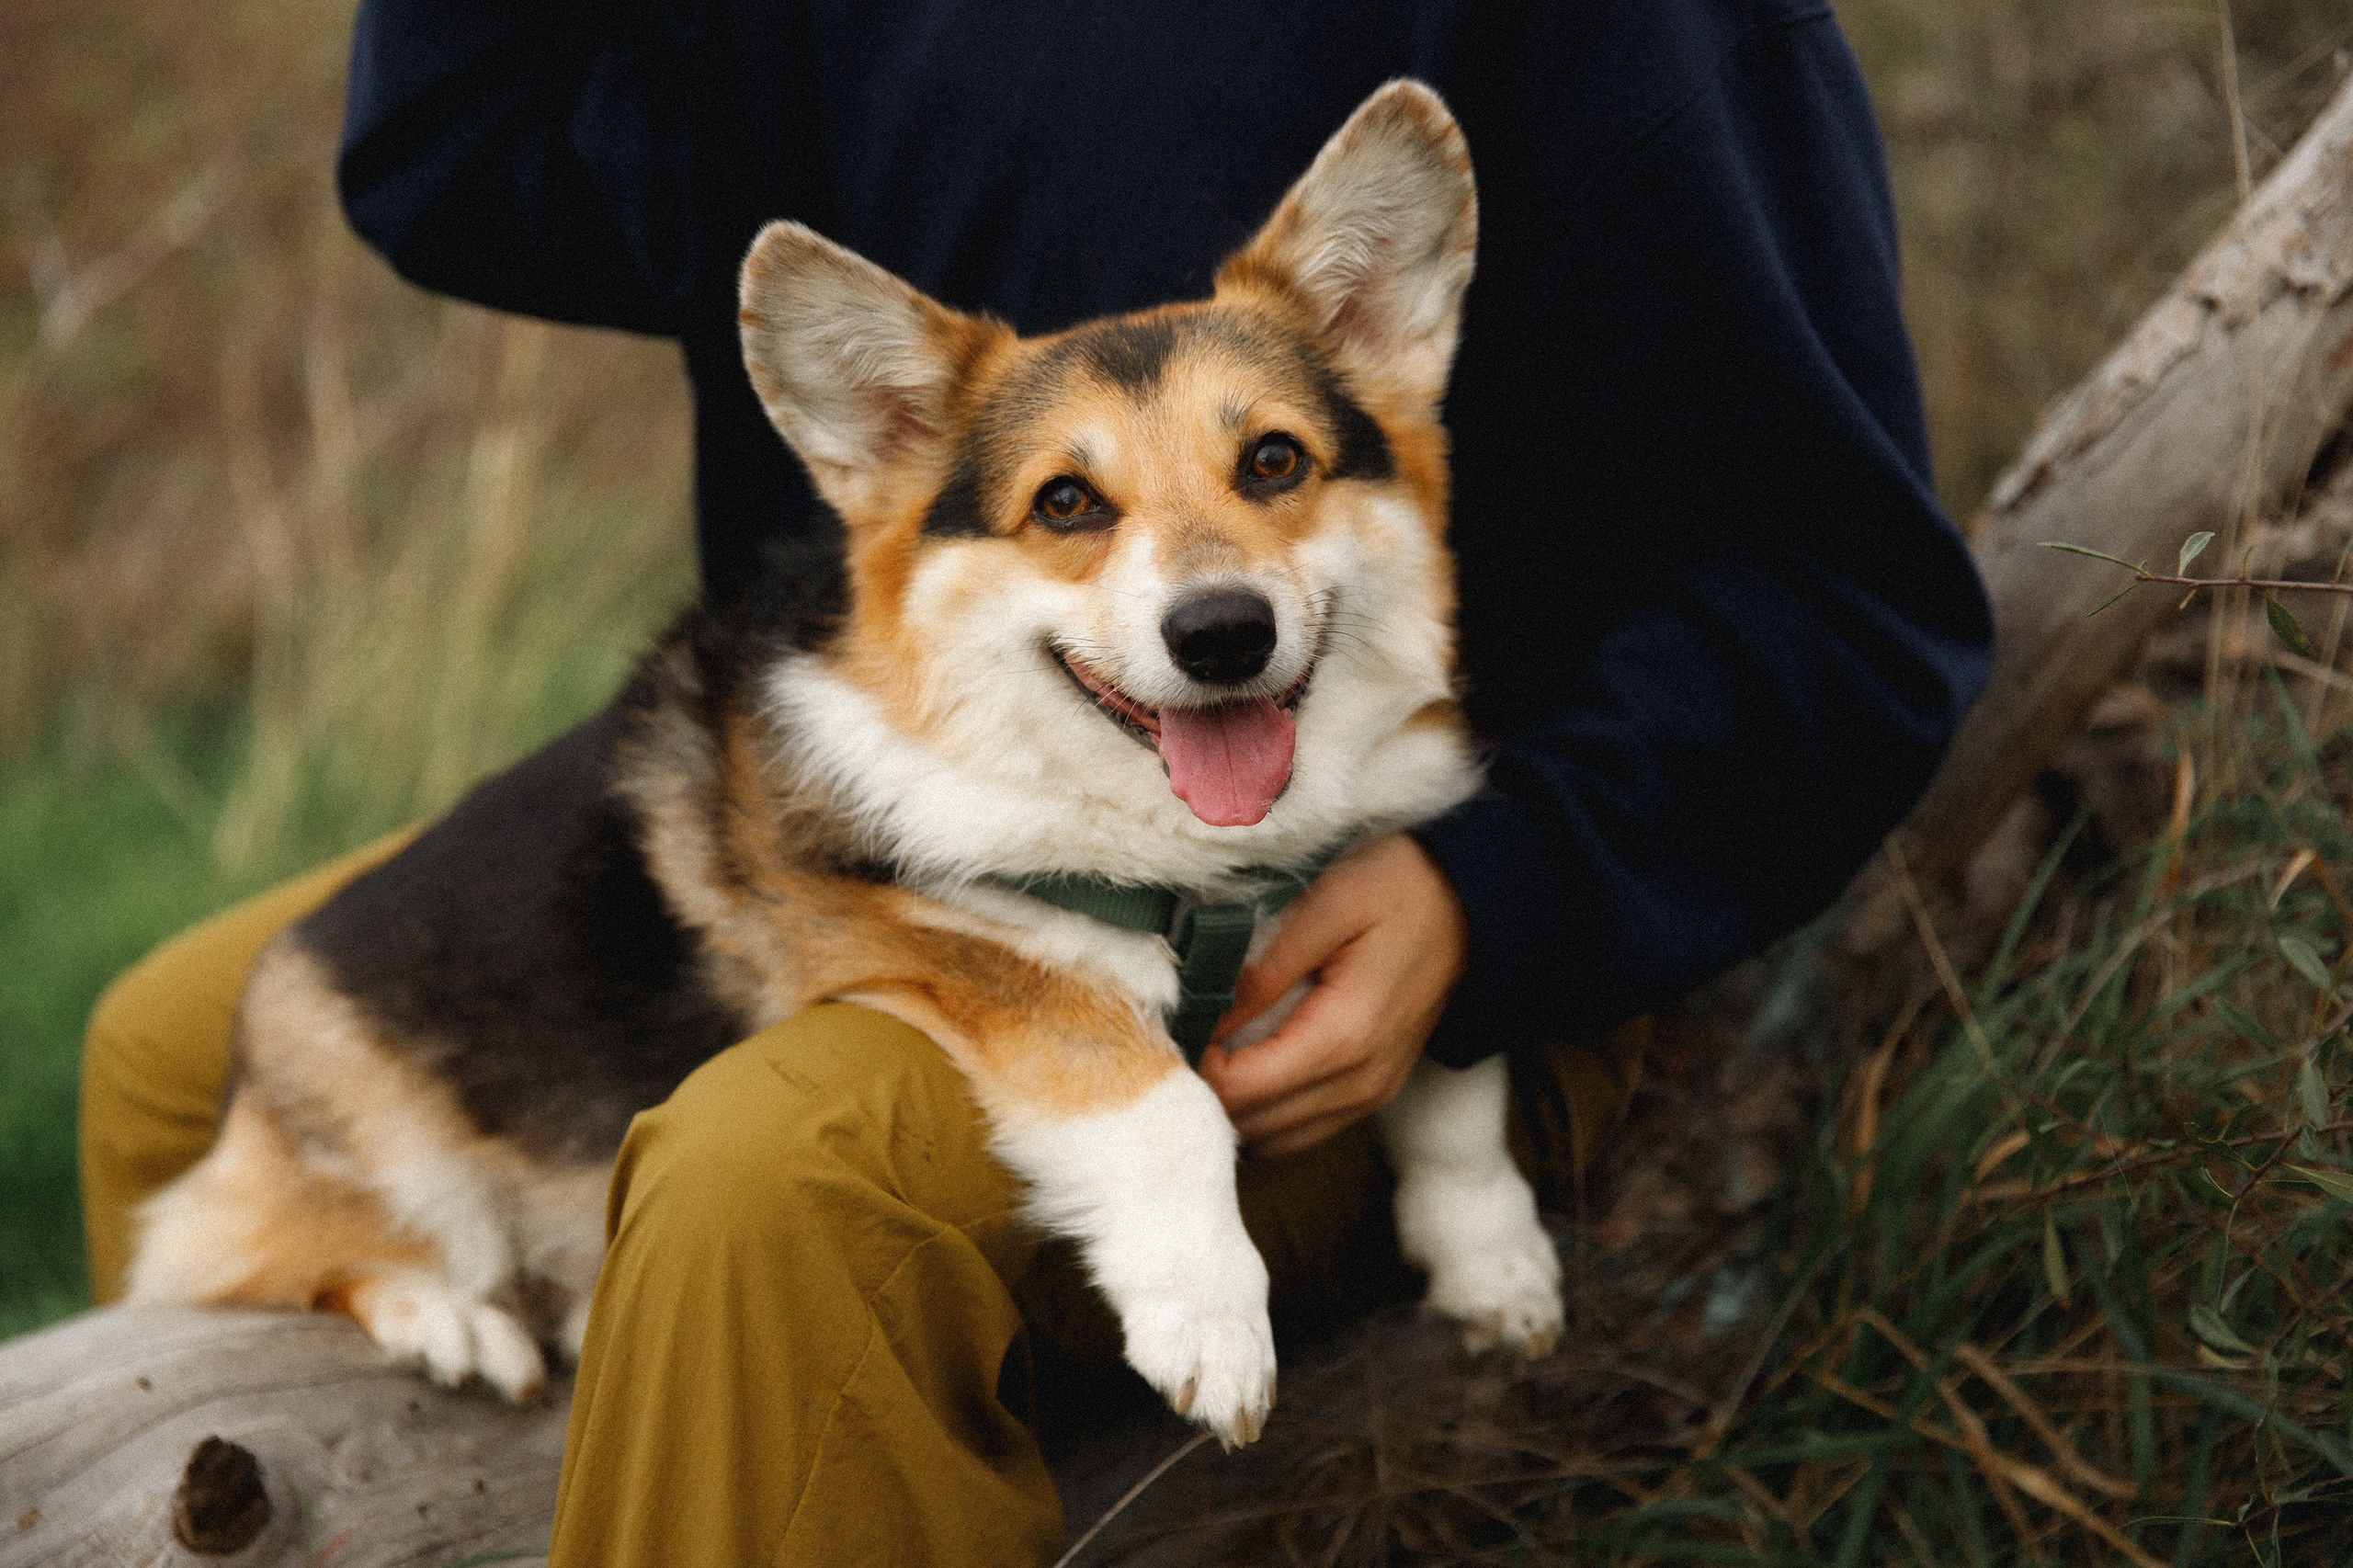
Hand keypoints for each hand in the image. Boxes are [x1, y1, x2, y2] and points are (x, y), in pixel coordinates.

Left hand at [1196, 832, 1466, 1157]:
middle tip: (1179, 1040)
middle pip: (1252, 1126)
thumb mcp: (1326, 908)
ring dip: (1234, 1108)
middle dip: (1206, 1092)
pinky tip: (1247, 1067)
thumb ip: (1264, 970)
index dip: (1194, 1066)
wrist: (1471, 901)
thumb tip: (1205, 1020)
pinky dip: (1265, 1112)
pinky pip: (1302, 1129)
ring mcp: (1370, 1096)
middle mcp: (1359, 1084)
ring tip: (1209, 1053)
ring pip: (1275, 1140)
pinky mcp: (1372, 1093)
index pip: (1239, 1091)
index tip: (1175, 1025)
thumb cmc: (1399, 889)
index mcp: (1344, 1038)